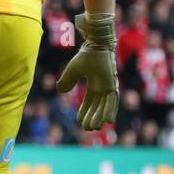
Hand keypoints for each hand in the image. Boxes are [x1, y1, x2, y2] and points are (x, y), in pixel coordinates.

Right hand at [56, 12, 119, 129]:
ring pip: (105, 105)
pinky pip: (112, 100)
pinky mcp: (112, 85)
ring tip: (95, 128)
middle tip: (88, 128)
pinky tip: (108, 121)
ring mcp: (109, 86)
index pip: (90, 101)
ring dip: (101, 117)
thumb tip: (60, 90)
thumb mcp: (73, 70)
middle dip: (93, 117)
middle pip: (98, 106)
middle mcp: (103, 86)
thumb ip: (67, 80)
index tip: (80, 121)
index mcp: (96, 83)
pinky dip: (111, 110)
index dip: (85, 111)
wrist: (96, 45)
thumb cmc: (87, 55)